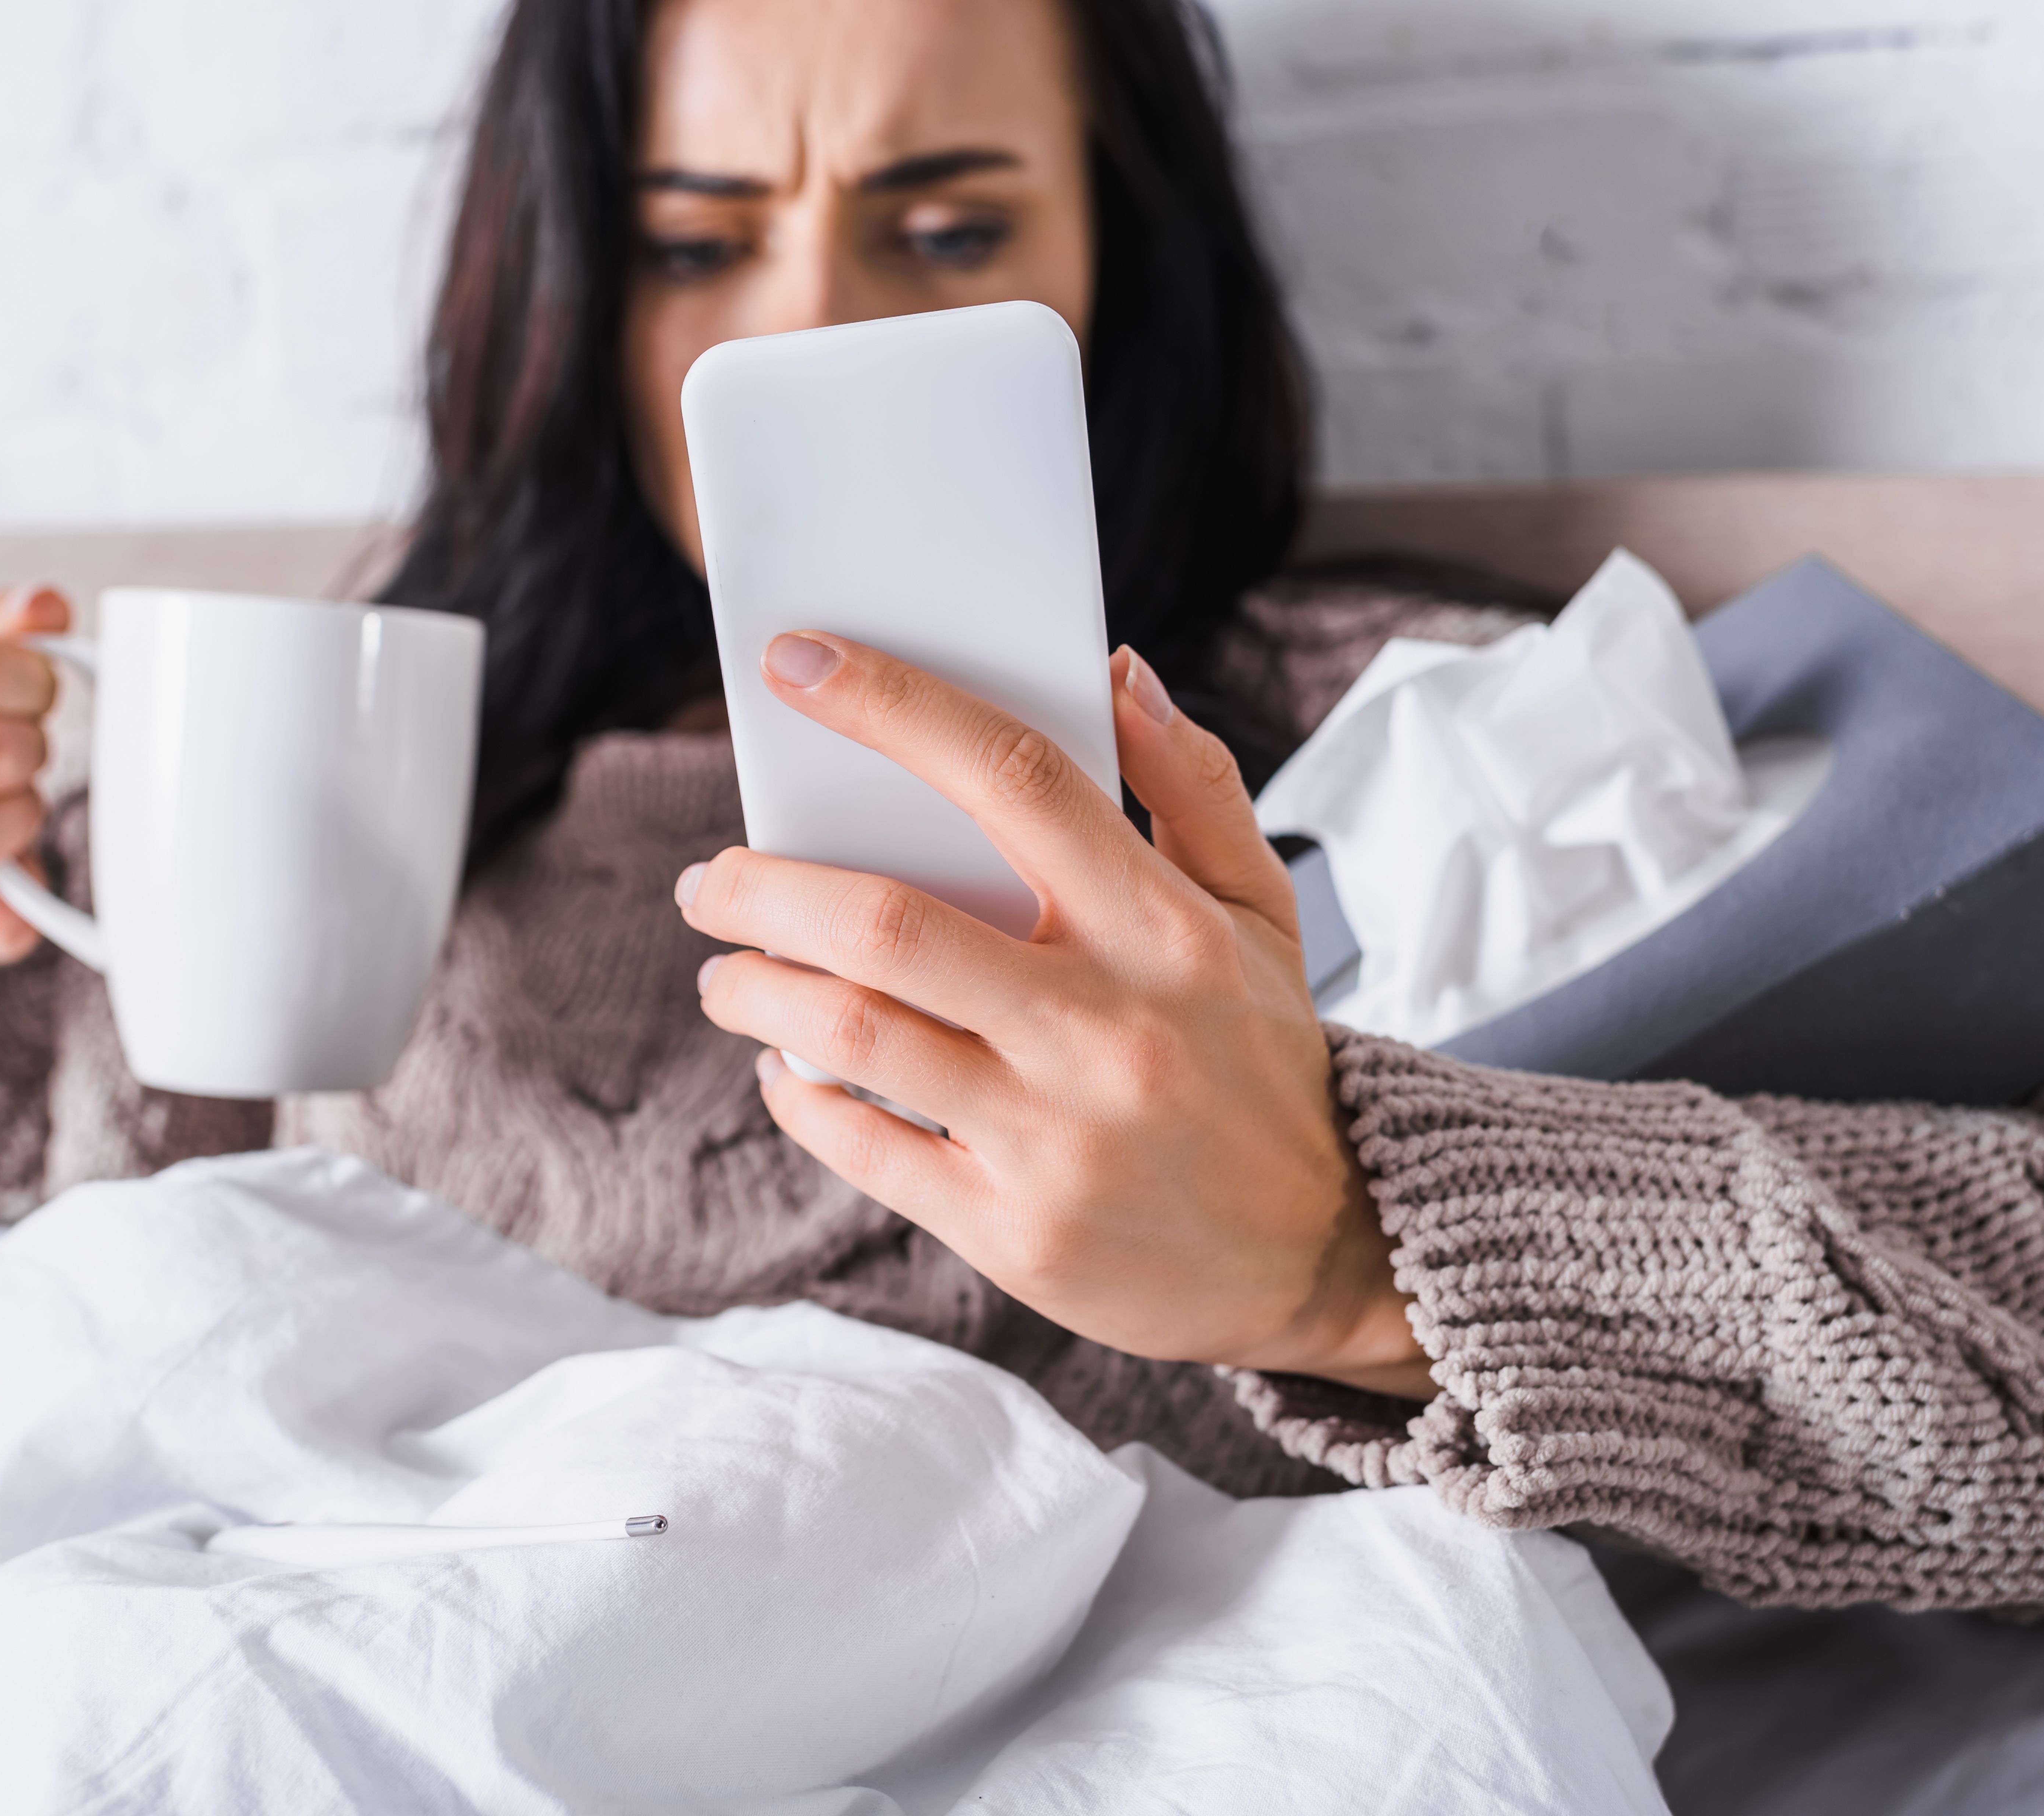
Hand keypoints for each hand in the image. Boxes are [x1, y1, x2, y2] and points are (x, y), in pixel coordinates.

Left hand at [678, 633, 1428, 1394]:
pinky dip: (799, 1098)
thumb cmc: (1269, 1063)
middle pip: (888, 921)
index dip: (892, 704)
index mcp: (1165, 929)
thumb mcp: (1263, 913)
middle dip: (764, 886)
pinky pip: (865, 1149)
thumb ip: (1193, 784)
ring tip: (725, 974)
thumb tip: (1114, 668)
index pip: (1014, 776)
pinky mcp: (1015, 1231)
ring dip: (756, 992)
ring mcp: (1057, 1136)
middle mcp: (1106, 1026)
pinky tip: (784, 1068)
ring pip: (854, 1035)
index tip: (795, 662)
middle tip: (711, 879)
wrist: (1332, 1254)